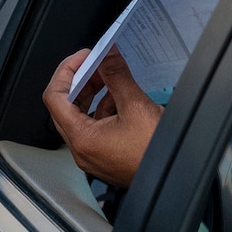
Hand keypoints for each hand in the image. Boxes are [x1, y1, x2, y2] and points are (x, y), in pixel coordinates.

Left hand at [42, 48, 161, 187]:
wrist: (176, 177)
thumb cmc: (156, 154)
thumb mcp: (136, 106)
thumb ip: (117, 76)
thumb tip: (107, 55)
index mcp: (82, 138)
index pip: (54, 97)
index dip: (65, 72)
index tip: (82, 58)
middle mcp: (82, 150)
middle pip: (64, 107)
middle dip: (79, 81)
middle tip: (94, 63)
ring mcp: (93, 155)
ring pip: (79, 117)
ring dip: (90, 94)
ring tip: (106, 77)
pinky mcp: (105, 157)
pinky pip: (94, 128)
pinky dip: (101, 109)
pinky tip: (117, 98)